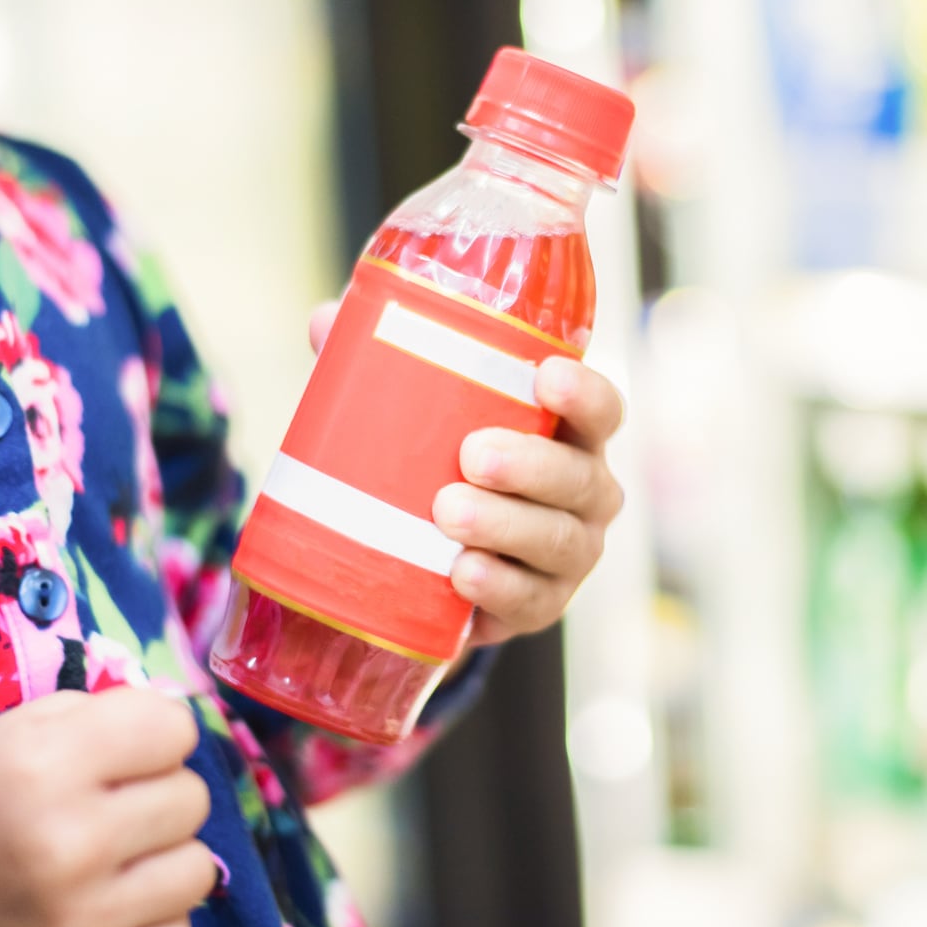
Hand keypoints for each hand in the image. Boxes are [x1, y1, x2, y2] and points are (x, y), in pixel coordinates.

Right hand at [0, 688, 215, 926]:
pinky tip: (107, 906)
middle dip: (156, 794)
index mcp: (44, 764)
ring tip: (112, 858)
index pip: (175, 729)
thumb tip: (190, 732)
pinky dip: (152, 921)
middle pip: (192, 799)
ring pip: (200, 870)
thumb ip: (114, 715)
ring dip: (163, 858)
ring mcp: (79, 921)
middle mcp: (66, 843)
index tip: (118, 752)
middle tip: (106, 808)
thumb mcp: (25, 726)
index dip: (152, 734)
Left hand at [310, 302, 626, 645]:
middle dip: (530, 465)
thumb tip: (325, 322)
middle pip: (579, 477)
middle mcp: (586, 492)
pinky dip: (498, 587)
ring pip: (557, 539)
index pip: (601, 409)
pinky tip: (462, 573)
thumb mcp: (419, 415)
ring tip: (448, 514)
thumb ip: (383, 365)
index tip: (545, 377)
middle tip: (472, 455)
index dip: (584, 393)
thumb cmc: (441, 465)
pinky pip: (530, 600)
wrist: (431, 565)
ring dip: (505, 526)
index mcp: (569, 434)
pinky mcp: (541, 604)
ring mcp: (570, 552)